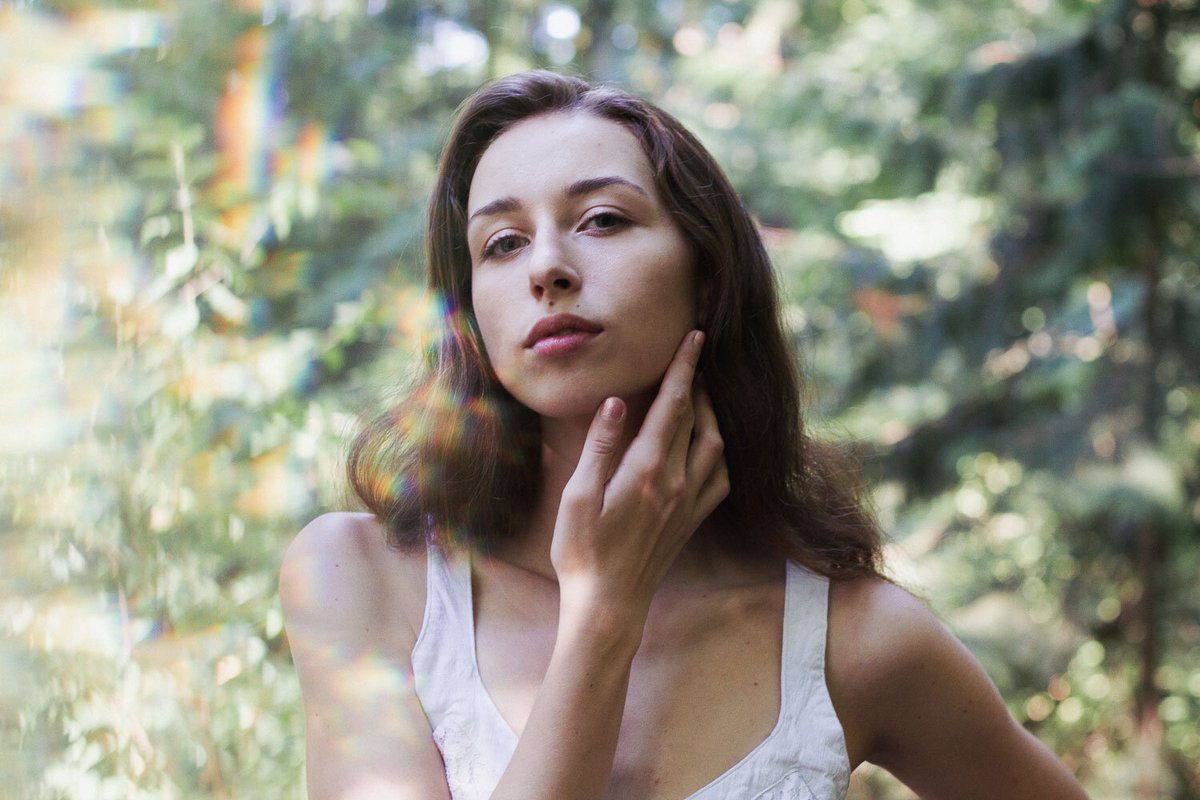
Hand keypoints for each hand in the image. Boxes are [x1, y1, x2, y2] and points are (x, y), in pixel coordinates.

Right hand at [550, 330, 729, 618]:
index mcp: (647, 470)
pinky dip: (720, 451)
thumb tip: (616, 402)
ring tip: (700, 392)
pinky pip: (721, 477)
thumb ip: (600, 446)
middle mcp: (677, 482)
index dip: (684, 368)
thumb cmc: (582, 551)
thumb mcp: (578, 496)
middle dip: (698, 381)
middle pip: (697, 418)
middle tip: (696, 353)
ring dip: (712, 412)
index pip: (673, 405)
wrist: (609, 604)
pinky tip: (711, 444)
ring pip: (716, 445)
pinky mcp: (693, 520)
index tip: (695, 337)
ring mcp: (690, 502)